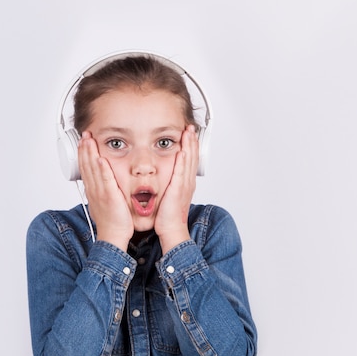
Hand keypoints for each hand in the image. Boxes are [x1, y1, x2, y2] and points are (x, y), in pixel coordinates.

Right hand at [78, 132, 132, 250]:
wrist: (113, 235)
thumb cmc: (111, 221)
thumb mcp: (102, 201)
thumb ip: (102, 189)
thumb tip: (102, 181)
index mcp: (92, 190)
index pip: (85, 167)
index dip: (83, 153)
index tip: (83, 141)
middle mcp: (93, 190)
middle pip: (86, 165)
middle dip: (85, 148)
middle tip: (84, 134)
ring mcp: (100, 193)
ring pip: (93, 169)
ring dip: (90, 154)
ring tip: (89, 140)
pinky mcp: (109, 196)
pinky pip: (105, 180)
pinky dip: (102, 169)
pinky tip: (101, 159)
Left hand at [154, 125, 198, 253]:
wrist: (170, 228)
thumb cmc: (168, 215)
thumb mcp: (169, 194)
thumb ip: (168, 183)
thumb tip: (164, 175)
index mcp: (185, 183)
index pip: (190, 159)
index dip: (191, 145)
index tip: (189, 133)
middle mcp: (187, 182)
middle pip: (192, 157)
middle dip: (192, 141)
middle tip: (191, 127)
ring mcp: (184, 185)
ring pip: (189, 161)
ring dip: (189, 146)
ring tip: (189, 133)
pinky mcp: (178, 189)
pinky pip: (181, 172)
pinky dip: (182, 161)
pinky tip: (182, 151)